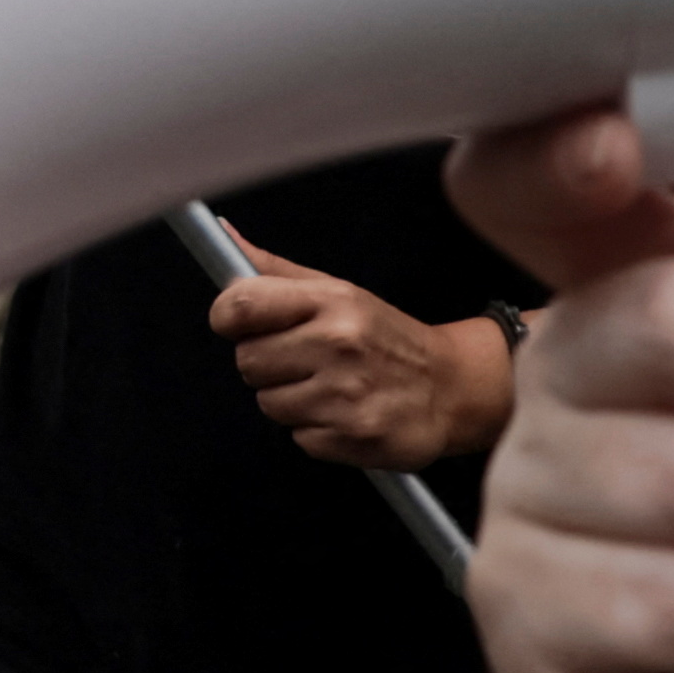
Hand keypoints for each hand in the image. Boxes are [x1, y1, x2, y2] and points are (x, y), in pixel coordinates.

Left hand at [213, 229, 502, 467]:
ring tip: (329, 387)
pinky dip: (315, 430)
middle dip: (268, 363)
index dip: (227, 317)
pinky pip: (298, 437)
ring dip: (291, 399)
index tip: (237, 324)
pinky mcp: (353, 436)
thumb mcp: (337, 291)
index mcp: (331, 301)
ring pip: (268, 403)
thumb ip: (275, 271)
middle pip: (247, 360)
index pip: (241, 305)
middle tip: (303, 359)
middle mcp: (338, 343)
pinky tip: (344, 413)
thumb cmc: (383, 336)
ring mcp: (346, 393)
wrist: (449, 387)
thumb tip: (224, 235)